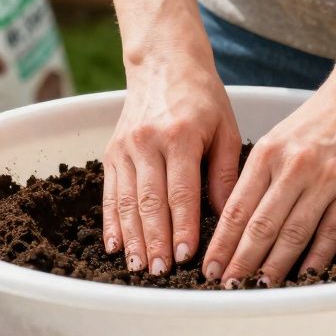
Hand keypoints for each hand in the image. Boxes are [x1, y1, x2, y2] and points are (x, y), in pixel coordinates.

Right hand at [105, 50, 241, 274]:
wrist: (163, 62)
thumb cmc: (202, 96)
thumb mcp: (225, 128)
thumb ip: (224, 173)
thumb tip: (226, 216)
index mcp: (179, 136)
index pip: (181, 192)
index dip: (182, 227)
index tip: (186, 256)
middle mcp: (147, 142)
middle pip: (149, 202)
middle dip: (155, 241)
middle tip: (160, 272)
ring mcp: (125, 147)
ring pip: (125, 201)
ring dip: (131, 238)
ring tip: (138, 267)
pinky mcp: (111, 152)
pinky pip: (109, 192)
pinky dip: (110, 222)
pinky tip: (115, 245)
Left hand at [201, 77, 335, 285]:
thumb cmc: (317, 119)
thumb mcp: (277, 139)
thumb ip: (257, 175)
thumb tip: (235, 220)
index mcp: (267, 154)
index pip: (237, 208)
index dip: (222, 243)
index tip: (209, 266)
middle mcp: (293, 168)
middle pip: (261, 226)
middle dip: (240, 261)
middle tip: (226, 287)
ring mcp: (326, 180)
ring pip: (293, 234)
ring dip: (274, 266)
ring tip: (259, 288)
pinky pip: (330, 232)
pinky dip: (316, 258)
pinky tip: (304, 276)